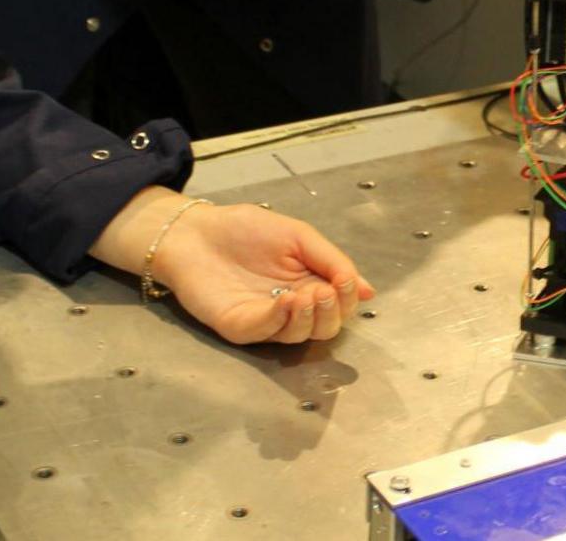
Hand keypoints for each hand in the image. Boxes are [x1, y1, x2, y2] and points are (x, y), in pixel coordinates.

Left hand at [107, 195, 375, 344]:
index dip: (348, 297)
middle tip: (326, 291)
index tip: (345, 281)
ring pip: (299, 335)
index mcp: (309, 285)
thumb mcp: (299, 236)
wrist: (197, 230)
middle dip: (332, 312)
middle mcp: (290, 308)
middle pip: (324, 327)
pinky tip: (287, 299)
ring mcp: (265, 320)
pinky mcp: (239, 326)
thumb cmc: (245, 229)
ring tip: (306, 295)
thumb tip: (368, 290)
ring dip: (309, 317)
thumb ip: (332, 261)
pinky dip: (281, 319)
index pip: (340, 305)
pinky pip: (266, 331)